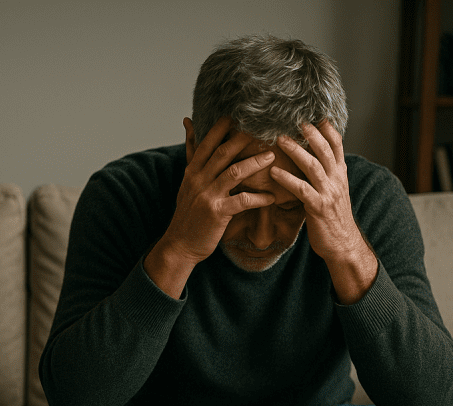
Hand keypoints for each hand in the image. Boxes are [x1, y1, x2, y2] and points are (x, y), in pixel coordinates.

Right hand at [145, 117, 276, 297]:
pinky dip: (258, 198)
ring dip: (255, 163)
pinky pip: (242, 201)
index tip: (239, 114)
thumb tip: (188, 122)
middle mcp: (198, 180)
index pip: (207, 142)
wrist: (180, 244)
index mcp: (193, 171)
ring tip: (272, 156)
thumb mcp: (187, 180)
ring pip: (234, 173)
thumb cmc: (188, 213)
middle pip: (223, 152)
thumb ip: (191, 152)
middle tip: (264, 127)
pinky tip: (271, 197)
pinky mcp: (217, 213)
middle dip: (243, 138)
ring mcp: (207, 196)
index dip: (222, 127)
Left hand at [271, 121, 377, 302]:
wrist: (343, 245)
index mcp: (340, 175)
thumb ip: (325, 177)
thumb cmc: (333, 220)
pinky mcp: (318, 208)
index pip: (337, 146)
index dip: (327, 129)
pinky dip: (287, 179)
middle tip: (295, 120)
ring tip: (280, 139)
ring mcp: (328, 194)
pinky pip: (301, 189)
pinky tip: (273, 172)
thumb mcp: (333, 193)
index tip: (316, 115)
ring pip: (313, 166)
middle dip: (311, 133)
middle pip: (325, 150)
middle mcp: (337, 181)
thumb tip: (312, 161)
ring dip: (296, 151)